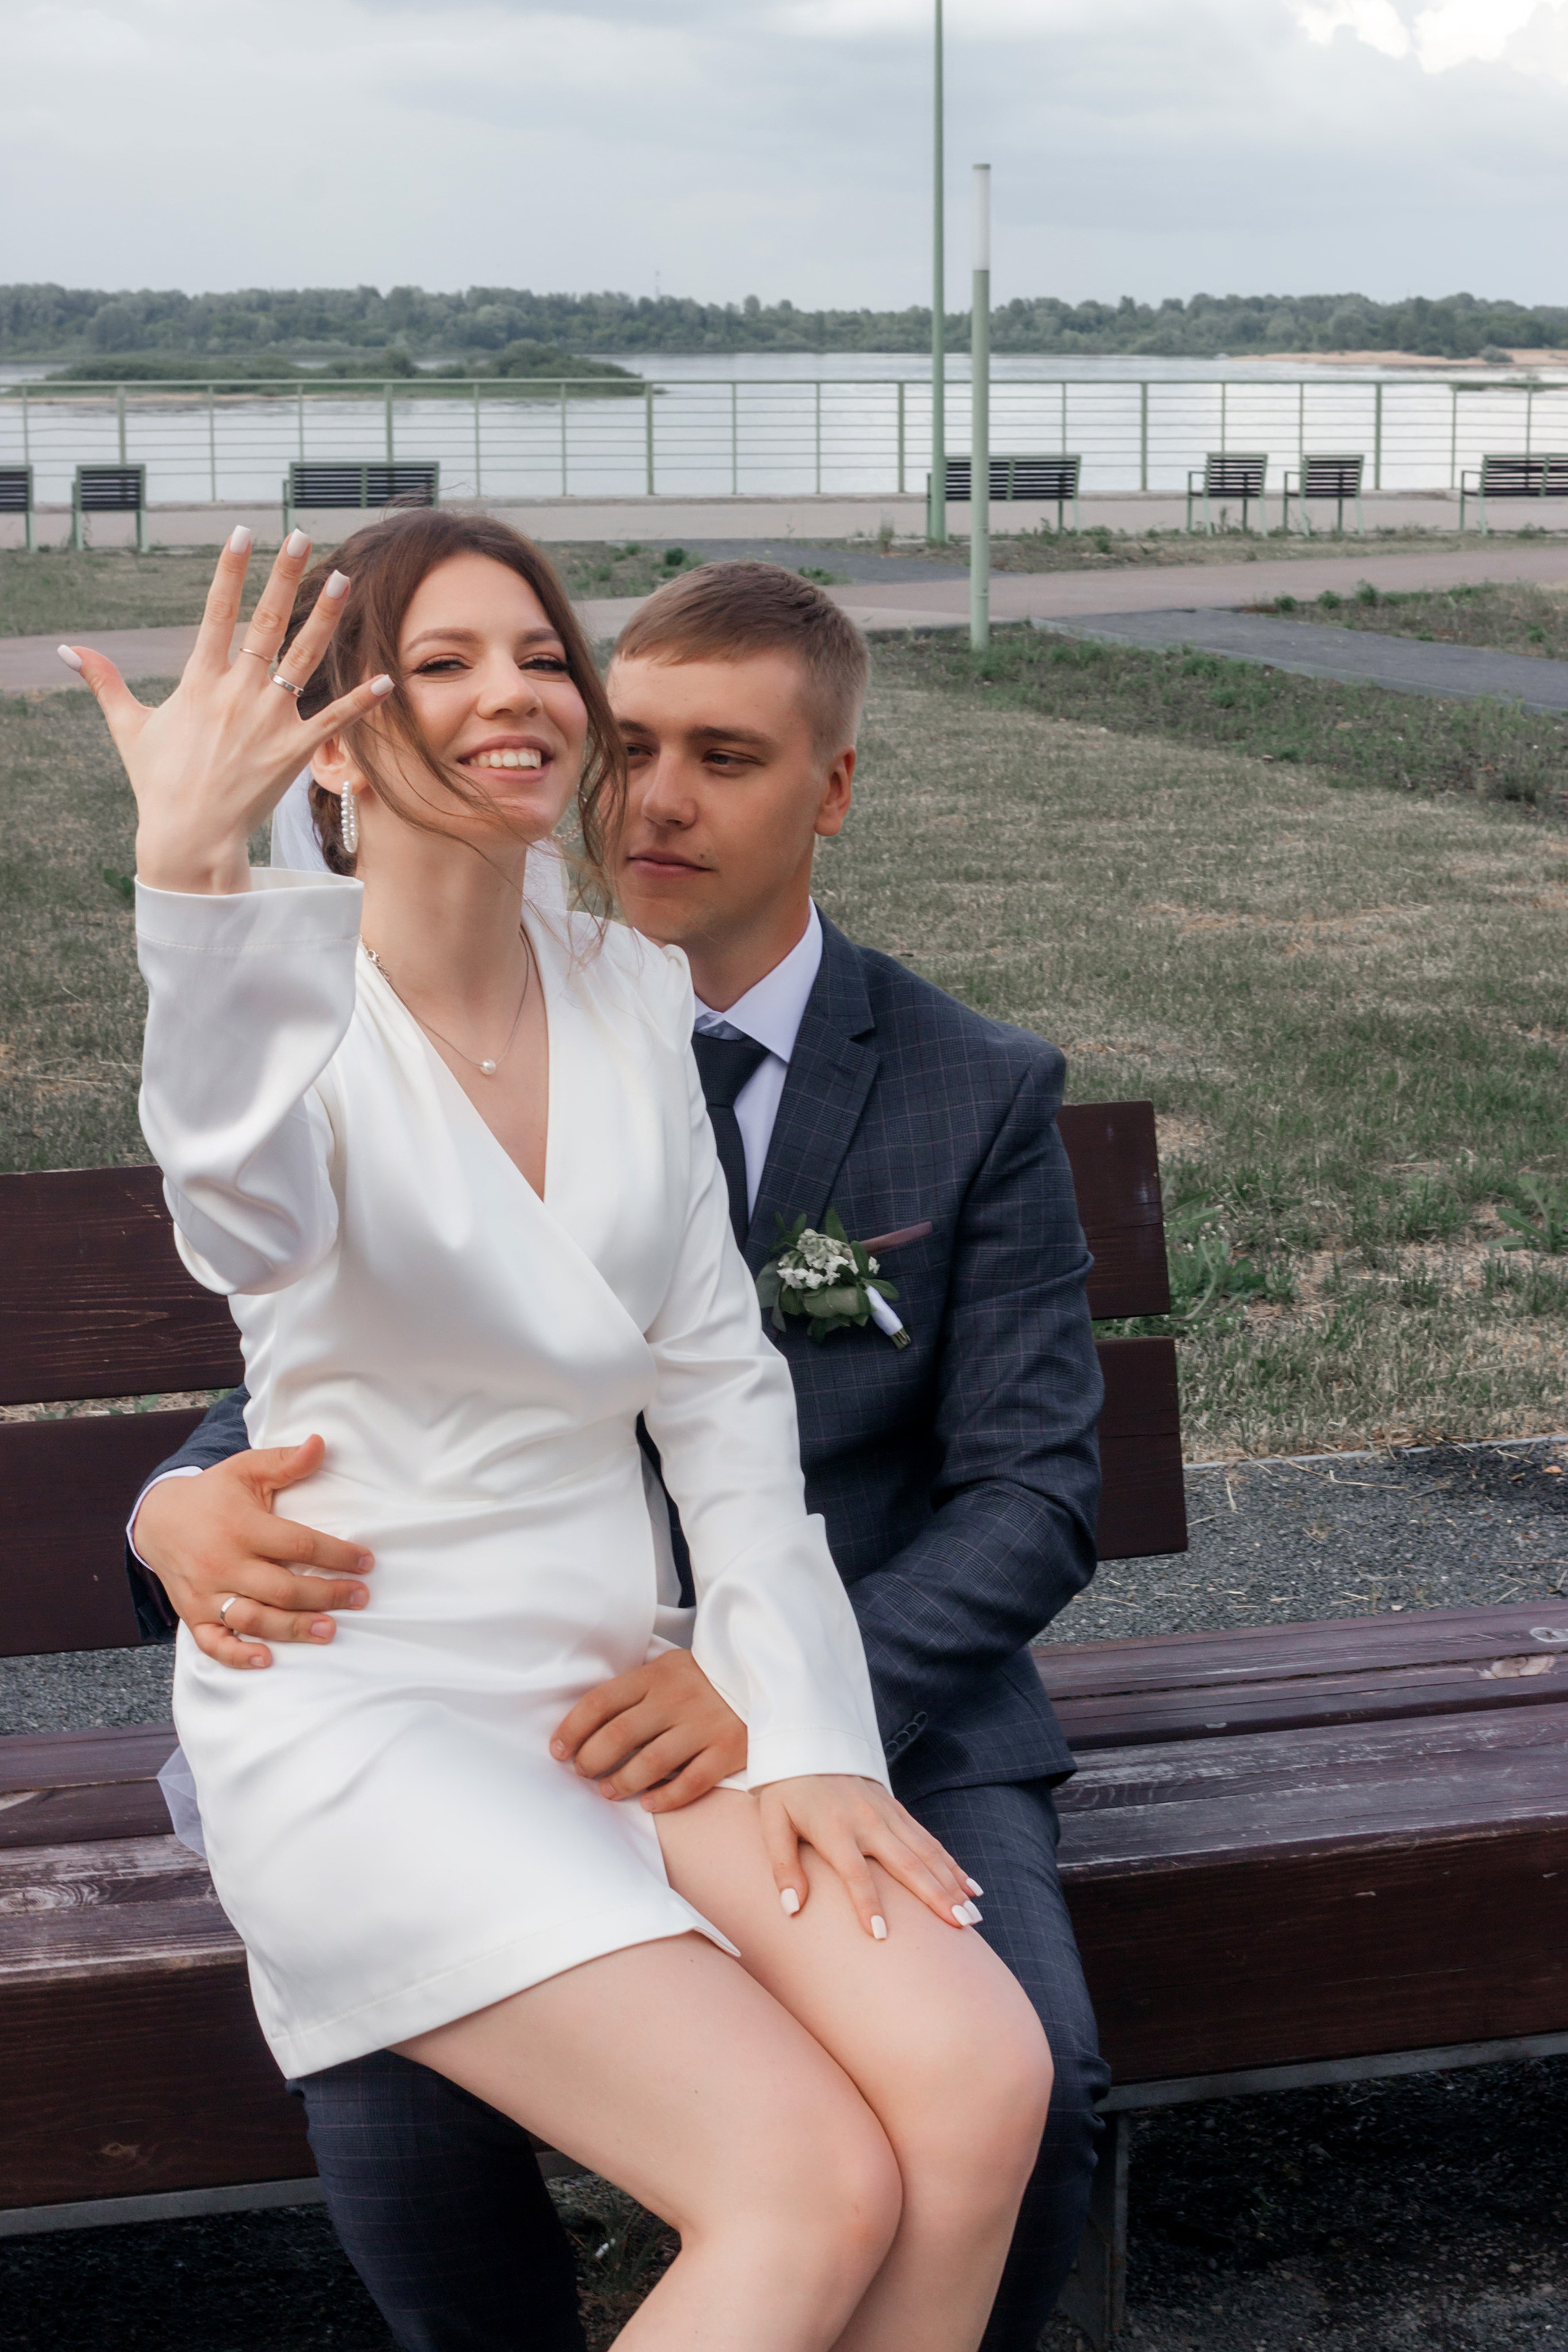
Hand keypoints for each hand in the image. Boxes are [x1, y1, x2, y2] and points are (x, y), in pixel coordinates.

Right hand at [62, 528, 392, 894]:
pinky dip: (360, 700)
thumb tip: (69, 650)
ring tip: (343, 579)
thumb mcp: (128, 727)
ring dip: (325, 617)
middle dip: (284, 577)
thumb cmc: (158, 783)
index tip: (243, 533)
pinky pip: (332, 720)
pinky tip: (385, 679)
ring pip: (303, 658)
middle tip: (303, 536)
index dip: (230, 571)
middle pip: (265, 623)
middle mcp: (237, 693)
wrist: (189, 837)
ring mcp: (268, 721)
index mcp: (199, 682)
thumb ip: (105, 683)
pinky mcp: (293, 752)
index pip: (216, 613)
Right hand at [132, 1437, 373, 1670]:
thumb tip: (322, 1443)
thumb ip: (285, 1461)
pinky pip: (213, 1643)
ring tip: (329, 1630)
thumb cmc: (213, 1494)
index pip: (297, 1543)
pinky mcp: (193, 1614)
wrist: (157, 1519)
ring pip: (253, 1619)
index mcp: (241, 1527)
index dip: (336, 1554)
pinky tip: (266, 1659)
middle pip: (281, 1587)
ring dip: (293, 1629)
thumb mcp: (246, 1469)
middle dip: (325, 1595)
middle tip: (360, 1598)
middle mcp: (223, 1563)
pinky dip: (237, 1655)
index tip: (366, 1562)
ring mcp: (206, 1593)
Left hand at [550, 1650, 746, 1811]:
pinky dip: (664, 1797)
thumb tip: (589, 1722)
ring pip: (650, 1763)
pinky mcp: (728, 1750)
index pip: (601, 1702)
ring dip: (622, 1782)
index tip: (558, 1750)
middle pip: (619, 1735)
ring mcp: (704, 1725)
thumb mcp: (669, 1667)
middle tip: (583, 1772)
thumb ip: (636, 1690)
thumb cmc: (705, 1677)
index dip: (572, 1729)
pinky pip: (690, 1782)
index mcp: (657, 1675)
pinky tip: (648, 1803)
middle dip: (591, 1760)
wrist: (765, 1674)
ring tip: (608, 1791)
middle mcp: (677, 1699)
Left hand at [758, 1775, 983, 1940]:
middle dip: (935, 1896)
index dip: (866, 1904)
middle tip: (959, 1925)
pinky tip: (968, 1885)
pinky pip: (928, 1840)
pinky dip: (950, 1863)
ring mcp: (887, 1814)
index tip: (881, 1936)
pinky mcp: (896, 1809)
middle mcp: (867, 1822)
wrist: (808, 1742)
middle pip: (906, 1863)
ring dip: (951, 1883)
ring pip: (926, 1853)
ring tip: (972, 1914)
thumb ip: (782, 1866)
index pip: (854, 1873)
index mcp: (834, 1829)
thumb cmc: (787, 1790)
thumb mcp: (773, 1823)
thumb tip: (792, 1908)